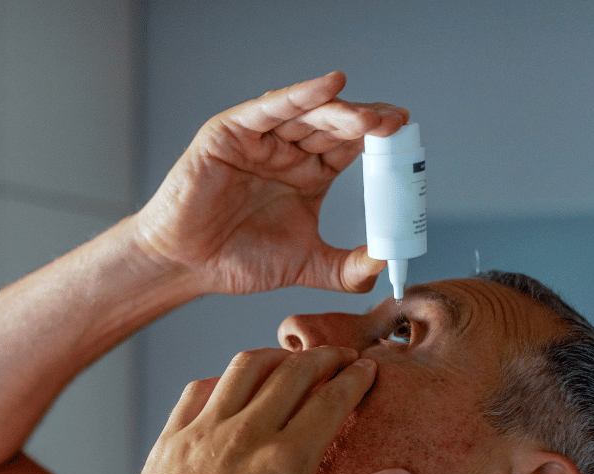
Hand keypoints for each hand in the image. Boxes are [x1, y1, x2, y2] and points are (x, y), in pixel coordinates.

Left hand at [104, 346, 414, 473]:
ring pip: (243, 369)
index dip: (355, 379)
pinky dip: (225, 377)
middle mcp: (242, 436)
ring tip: (292, 361)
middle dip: (323, 358)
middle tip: (341, 357)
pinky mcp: (169, 440)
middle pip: (291, 373)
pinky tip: (234, 387)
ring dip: (275, 358)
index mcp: (283, 463)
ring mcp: (201, 434)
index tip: (368, 368)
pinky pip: (199, 389)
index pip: (330, 400)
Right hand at [132, 72, 408, 295]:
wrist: (186, 266)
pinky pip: (270, 107)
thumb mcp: (305, 265)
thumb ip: (346, 268)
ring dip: (341, 112)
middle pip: (335, 125)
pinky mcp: (231, 132)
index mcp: (309, 174)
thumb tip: (386, 262)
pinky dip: (300, 94)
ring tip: (370, 119)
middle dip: (367, 123)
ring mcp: (261, 138)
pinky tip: (331, 86)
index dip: (378, 140)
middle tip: (395, 125)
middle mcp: (288, 150)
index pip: (351, 146)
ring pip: (307, 114)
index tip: (406, 140)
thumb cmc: (237, 260)